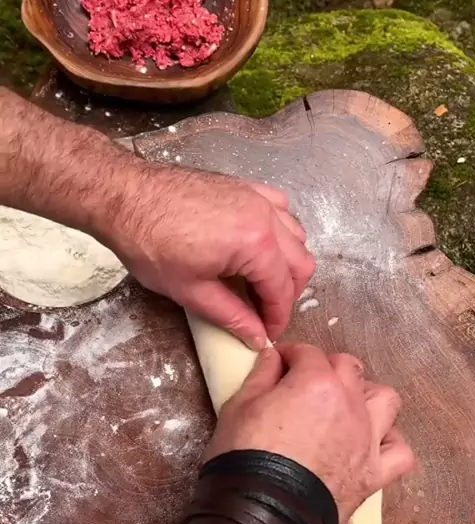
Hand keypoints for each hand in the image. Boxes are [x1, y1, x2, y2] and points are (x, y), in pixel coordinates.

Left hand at [106, 165, 313, 348]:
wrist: (125, 197)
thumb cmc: (150, 241)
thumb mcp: (191, 291)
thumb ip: (231, 316)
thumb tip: (256, 337)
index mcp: (256, 243)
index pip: (282, 289)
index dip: (278, 317)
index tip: (267, 333)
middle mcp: (265, 216)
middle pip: (300, 262)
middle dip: (287, 293)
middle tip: (266, 313)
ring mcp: (256, 197)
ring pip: (295, 235)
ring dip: (286, 262)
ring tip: (262, 282)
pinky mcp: (244, 186)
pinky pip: (279, 208)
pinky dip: (279, 230)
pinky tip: (260, 243)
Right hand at [205, 343, 413, 523]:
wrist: (261, 513)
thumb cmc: (244, 456)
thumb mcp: (239, 405)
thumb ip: (261, 374)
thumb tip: (273, 358)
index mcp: (316, 381)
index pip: (307, 352)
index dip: (290, 355)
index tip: (279, 365)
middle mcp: (350, 403)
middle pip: (348, 367)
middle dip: (326, 368)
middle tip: (305, 384)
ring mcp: (367, 439)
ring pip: (385, 399)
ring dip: (366, 397)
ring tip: (345, 408)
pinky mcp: (374, 474)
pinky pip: (401, 452)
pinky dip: (390, 444)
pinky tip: (372, 445)